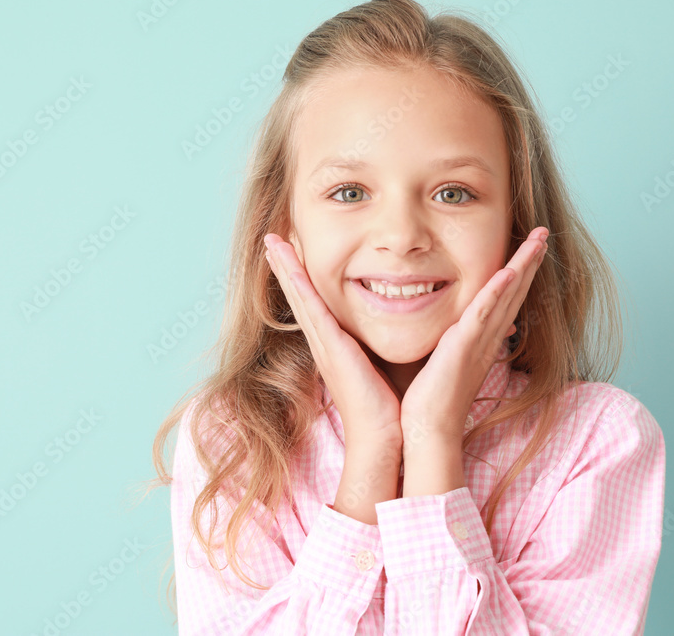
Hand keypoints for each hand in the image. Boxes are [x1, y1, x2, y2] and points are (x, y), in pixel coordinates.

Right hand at [263, 233, 403, 449]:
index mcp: (336, 346)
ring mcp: (324, 344)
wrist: (385, 436)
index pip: (315, 303)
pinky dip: (297, 284)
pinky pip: (311, 308)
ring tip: (272, 240)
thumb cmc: (389, 406)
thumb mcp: (384, 365)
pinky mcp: (331, 347)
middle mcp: (324, 342)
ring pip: (300, 296)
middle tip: (272, 237)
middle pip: (300, 295)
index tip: (293, 252)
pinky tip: (289, 264)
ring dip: (284, 267)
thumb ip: (383, 344)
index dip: (302, 278)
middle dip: (285, 265)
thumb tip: (401, 323)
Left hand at [399, 227, 548, 453]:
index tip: (529, 250)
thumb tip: (451, 333)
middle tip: (543, 234)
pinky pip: (485, 313)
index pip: (504, 300)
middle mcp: (487, 338)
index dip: (519, 274)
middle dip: (530, 261)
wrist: (427, 428)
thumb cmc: (428, 399)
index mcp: (480, 341)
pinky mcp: (465, 346)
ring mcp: (479, 341)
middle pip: (515, 292)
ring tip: (539, 239)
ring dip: (524, 265)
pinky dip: (499, 291)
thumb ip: (449, 343)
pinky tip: (510, 271)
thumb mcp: (441, 361)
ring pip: (507, 295)